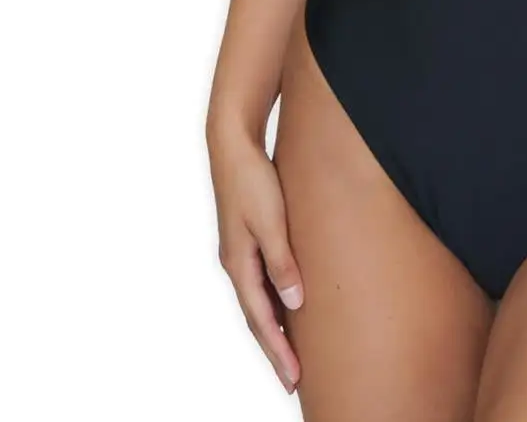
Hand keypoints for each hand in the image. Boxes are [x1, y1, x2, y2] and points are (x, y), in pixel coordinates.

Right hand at [209, 121, 305, 394]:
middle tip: (294, 381)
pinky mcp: (248, 239)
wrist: (233, 144)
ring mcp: (240, 252)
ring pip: (259, 302)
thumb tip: (294, 304)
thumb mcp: (271, 220)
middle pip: (257, 318)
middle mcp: (236, 264)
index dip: (277, 351)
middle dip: (275, 350)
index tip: (294, 379)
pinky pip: (261, 282)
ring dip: (274, 329)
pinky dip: (273, 303)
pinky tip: (288, 307)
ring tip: (293, 354)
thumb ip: (282, 262)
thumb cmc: (253, 179)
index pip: (260, 320)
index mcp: (239, 264)